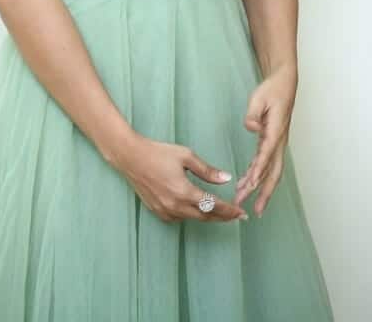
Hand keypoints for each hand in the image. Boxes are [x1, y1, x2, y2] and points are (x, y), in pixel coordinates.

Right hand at [115, 132, 249, 222]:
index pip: (213, 206)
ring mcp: (165, 211)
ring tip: (220, 212)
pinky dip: (191, 214)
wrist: (130, 157)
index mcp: (184, 192)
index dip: (229, 211)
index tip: (241, 213)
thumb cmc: (158, 152)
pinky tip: (195, 208)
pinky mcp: (158, 212)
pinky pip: (179, 218)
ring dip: (207, 216)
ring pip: (192, 218)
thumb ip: (207, 170)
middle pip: (205, 216)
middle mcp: (175, 206)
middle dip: (222, 217)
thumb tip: (226, 179)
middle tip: (236, 216)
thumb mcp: (185, 156)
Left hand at [234, 63, 296, 216]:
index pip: (266, 156)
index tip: (249, 187)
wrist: (284, 83)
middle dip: (264, 193)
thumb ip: (253, 113)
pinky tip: (248, 182)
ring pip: (271, 171)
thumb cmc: (272, 89)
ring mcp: (278, 143)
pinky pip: (267, 163)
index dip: (258, 173)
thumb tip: (251, 128)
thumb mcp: (259, 98)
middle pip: (274, 173)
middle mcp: (279, 142)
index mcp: (275, 132)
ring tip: (246, 200)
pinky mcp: (273, 141)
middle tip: (253, 210)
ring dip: (260, 187)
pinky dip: (258, 175)